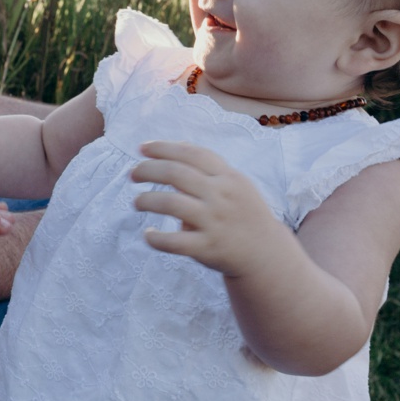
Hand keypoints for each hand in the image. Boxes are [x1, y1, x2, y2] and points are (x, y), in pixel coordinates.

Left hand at [131, 141, 285, 276]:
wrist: (266, 255)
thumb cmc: (243, 213)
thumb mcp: (235, 184)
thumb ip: (208, 167)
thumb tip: (173, 145)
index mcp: (228, 177)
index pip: (191, 153)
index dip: (163, 147)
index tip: (141, 148)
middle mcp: (221, 196)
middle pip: (175, 173)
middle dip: (148, 170)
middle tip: (132, 174)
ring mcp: (214, 222)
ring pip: (170, 204)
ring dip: (146, 200)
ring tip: (136, 202)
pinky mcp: (208, 248)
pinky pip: (174, 242)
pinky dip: (156, 238)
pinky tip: (149, 235)